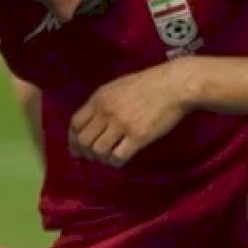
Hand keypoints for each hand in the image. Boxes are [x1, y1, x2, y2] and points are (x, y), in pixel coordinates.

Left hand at [69, 60, 191, 167]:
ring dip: (101, 159)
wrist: (174, 85)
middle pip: (84, 140)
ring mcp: (122, 124)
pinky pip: (118, 157)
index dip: (73, 140)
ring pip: (98, 151)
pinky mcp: (138, 136)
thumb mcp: (118, 86)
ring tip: (109, 158)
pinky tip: (121, 160)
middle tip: (94, 157)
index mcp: (100, 98)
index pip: (75, 123)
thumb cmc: (149, 85)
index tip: (77, 149)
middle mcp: (107, 112)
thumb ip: (103, 102)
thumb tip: (93, 122)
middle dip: (86, 153)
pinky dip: (116, 162)